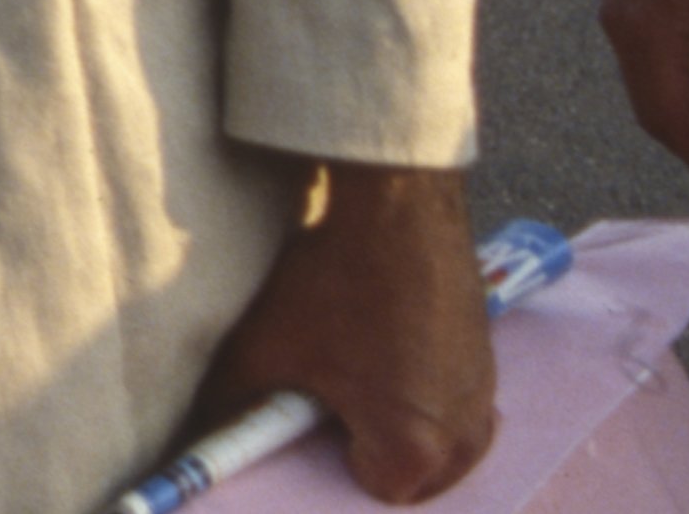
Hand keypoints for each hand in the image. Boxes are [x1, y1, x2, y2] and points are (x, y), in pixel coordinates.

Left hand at [199, 163, 497, 502]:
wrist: (396, 203)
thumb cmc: (333, 279)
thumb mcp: (265, 348)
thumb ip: (231, 406)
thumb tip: (198, 431)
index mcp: (415, 448)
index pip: (373, 490)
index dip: (333, 454)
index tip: (313, 415)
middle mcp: (465, 434)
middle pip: (413, 478)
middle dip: (372, 448)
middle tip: (334, 394)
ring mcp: (485, 396)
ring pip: (439, 444)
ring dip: (403, 424)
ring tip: (362, 368)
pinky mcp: (490, 360)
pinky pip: (457, 405)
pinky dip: (427, 393)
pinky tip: (389, 346)